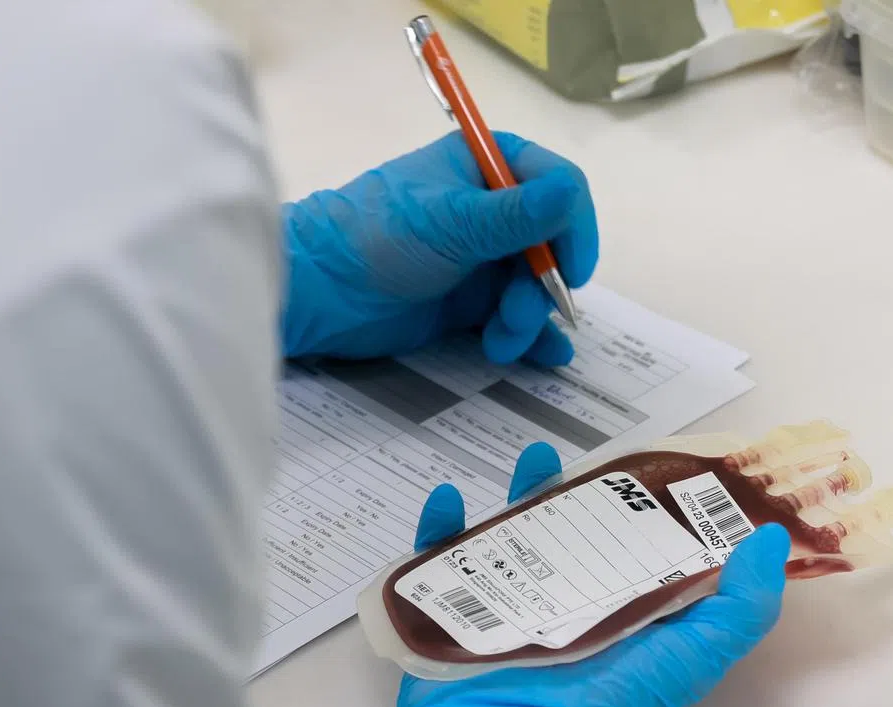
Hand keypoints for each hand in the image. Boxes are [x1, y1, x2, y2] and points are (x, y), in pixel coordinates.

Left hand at [280, 132, 597, 362]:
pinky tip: (543, 355)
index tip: (570, 270)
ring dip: (528, 317)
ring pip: (536, 286)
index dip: (572, 228)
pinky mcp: (469, 300)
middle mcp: (492, 208)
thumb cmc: (377, 239)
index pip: (559, 186)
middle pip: (552, 244)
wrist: (320, 295)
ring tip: (501, 342)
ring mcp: (482, 256)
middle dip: (543, 284)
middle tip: (518, 314)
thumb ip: (517, 214)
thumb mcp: (452, 223)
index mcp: (486, 165)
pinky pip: (516, 315)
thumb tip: (573, 191)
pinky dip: (531, 335)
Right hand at [381, 444, 790, 706]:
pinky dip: (440, 529)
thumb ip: (735, 611)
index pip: (635, 547)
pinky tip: (446, 502)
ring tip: (526, 462)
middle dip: (572, 493)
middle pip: (569, 536)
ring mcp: (508, 612)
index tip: (647, 463)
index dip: (643, 505)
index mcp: (621, 615)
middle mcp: (567, 610)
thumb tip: (771, 542)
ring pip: (512, 538)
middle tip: (578, 455)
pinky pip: (441, 564)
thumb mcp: (683, 662)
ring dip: (514, 497)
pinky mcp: (455, 618)